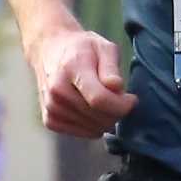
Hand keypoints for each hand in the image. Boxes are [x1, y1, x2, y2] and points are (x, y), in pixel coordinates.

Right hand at [31, 18, 131, 135]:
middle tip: (118, 98)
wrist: (49, 51)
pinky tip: (93, 110)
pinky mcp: (50, 120)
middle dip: (117, 111)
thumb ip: (111, 67)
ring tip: (104, 101)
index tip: (131, 99)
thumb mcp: (103, 47)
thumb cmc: (82, 48)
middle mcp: (57, 90)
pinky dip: (94, 125)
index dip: (122, 104)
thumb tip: (116, 88)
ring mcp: (51, 107)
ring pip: (94, 128)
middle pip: (99, 117)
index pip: (99, 99)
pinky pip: (84, 133)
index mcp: (71, 68)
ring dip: (106, 118)